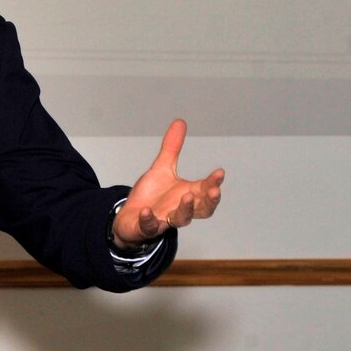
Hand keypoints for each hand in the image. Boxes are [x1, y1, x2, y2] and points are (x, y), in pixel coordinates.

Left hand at [112, 119, 223, 248]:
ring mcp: (165, 220)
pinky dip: (149, 220)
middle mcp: (180, 209)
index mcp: (188, 195)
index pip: (205, 189)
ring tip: (185, 197)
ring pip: (181, 220)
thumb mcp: (162, 168)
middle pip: (202, 209)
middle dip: (209, 201)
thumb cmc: (152, 196)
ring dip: (185, 210)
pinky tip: (146, 211)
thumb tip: (180, 122)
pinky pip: (150, 226)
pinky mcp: (148, 228)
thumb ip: (172, 148)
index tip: (219, 172)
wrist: (131, 217)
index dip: (213, 183)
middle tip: (214, 191)